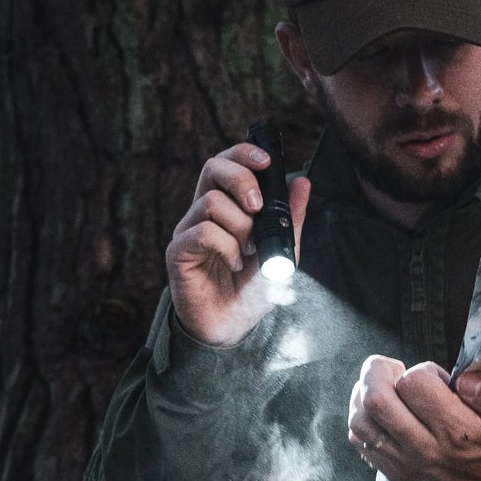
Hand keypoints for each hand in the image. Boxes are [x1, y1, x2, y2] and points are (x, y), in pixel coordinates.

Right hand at [166, 142, 312, 345]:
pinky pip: (203, 231)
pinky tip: (234, 264)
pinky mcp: (178, 251)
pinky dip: (226, 246)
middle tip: (257, 207)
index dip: (244, 154)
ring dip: (240, 226)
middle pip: (213, 167)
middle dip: (241, 180)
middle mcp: (203, 211)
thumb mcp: (281, 250)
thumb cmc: (252, 288)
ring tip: (248, 251)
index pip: (228, 163)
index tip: (267, 161)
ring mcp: (188, 229)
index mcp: (226, 205)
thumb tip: (303, 182)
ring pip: (212, 202)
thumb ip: (290, 217)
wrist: (234, 326)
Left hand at [347, 357, 480, 480]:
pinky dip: (360, 417)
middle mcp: (425, 449)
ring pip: (360, 421)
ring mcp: (405, 463)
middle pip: (377, 401)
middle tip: (394, 369)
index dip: (423, 370)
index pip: (414, 384)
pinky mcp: (394, 471)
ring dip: (364, 394)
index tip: (436, 378)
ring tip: (382, 386)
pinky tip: (377, 408)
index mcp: (457, 431)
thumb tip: (465, 381)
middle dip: (379, 373)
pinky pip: (359, 441)